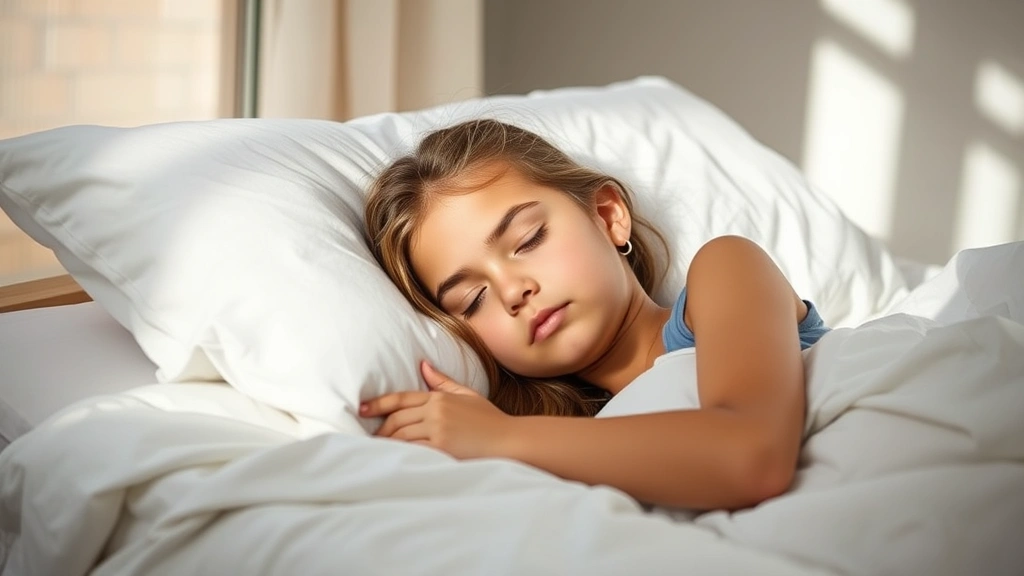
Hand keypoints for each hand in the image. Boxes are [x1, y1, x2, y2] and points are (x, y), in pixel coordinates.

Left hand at [360, 361, 512, 458]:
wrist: (510, 440)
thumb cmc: (490, 420)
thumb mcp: (467, 395)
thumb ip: (442, 382)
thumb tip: (423, 365)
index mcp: (439, 398)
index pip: (401, 398)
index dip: (378, 404)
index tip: (362, 408)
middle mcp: (436, 411)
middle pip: (397, 419)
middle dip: (381, 429)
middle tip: (370, 437)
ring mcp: (438, 430)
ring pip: (401, 435)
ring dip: (386, 443)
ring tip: (376, 450)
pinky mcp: (442, 448)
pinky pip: (413, 450)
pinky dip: (399, 454)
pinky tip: (391, 458)